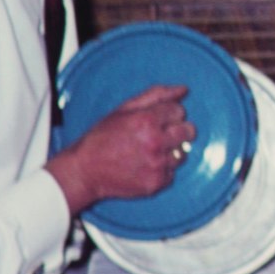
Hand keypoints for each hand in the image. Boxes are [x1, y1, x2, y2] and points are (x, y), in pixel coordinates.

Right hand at [46, 83, 195, 214]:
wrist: (85, 171)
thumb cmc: (102, 138)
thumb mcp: (124, 110)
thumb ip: (156, 95)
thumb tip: (183, 90)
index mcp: (147, 121)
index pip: (179, 111)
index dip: (169, 115)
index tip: (158, 120)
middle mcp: (155, 143)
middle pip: (188, 132)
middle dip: (177, 131)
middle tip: (159, 135)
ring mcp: (157, 165)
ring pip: (183, 153)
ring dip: (170, 152)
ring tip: (149, 152)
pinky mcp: (157, 183)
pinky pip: (173, 173)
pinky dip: (163, 170)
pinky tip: (145, 166)